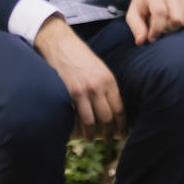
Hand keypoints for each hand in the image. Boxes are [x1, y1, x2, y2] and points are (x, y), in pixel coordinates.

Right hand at [34, 15, 124, 136]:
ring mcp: (83, 91)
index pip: (120, 109)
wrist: (60, 44)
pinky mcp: (68, 93)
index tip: (123, 133)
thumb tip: (112, 107)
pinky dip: (78, 127)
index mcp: (109, 80)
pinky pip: (76, 116)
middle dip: (109, 132)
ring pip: (91, 121)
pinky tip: (78, 132)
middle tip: (108, 140)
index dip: (122, 124)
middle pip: (107, 118)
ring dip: (92, 134)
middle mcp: (98, 87)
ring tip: (92, 138)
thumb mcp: (100, 69)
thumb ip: (106, 86)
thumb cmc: (80, 56)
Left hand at [126, 0, 183, 44]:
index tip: (152, 38)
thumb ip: (136, 28)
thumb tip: (141, 41)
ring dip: (177, 25)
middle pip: (177, 18)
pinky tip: (176, 16)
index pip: (160, 12)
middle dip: (169, 29)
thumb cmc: (143, 6)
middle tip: (162, 28)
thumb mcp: (134, 16)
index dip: (157, 29)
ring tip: (168, 21)